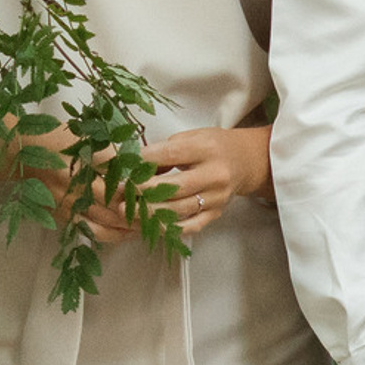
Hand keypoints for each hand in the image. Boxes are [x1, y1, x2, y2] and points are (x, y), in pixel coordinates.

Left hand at [68, 124, 268, 244]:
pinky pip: (189, 226)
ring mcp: (217, 198)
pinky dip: (166, 228)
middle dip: (143, 190)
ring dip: (149, 212)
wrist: (245, 162)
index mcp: (207, 149)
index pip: (171, 154)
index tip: (123, 165)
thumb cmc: (212, 146)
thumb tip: (133, 165)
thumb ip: (164, 151)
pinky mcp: (215, 215)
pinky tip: (147, 224)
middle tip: (119, 192)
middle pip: (174, 186)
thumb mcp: (191, 137)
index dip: (144, 161)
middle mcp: (215, 174)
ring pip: (178, 210)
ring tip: (126, 210)